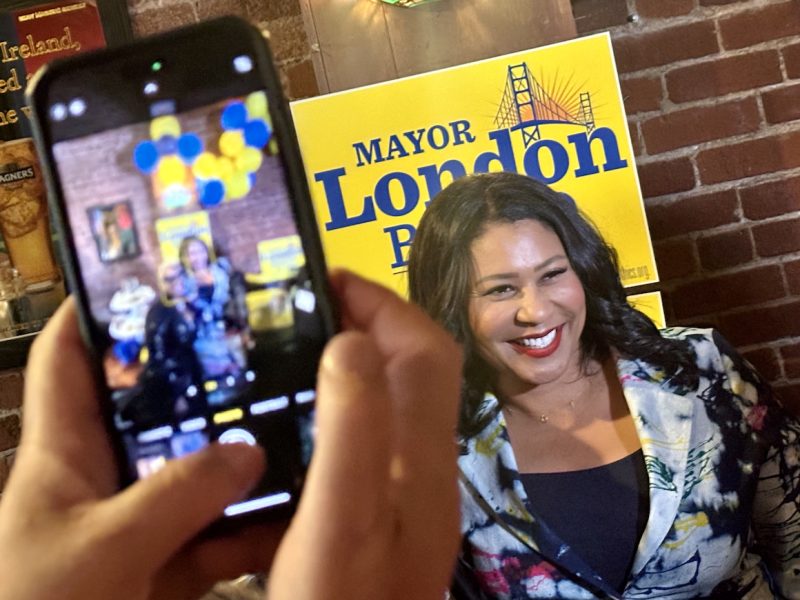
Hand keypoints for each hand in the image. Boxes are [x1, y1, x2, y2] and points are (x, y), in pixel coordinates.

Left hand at [0, 298, 282, 599]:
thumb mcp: (99, 549)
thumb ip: (175, 497)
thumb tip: (250, 450)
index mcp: (61, 456)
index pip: (70, 362)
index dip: (99, 310)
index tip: (154, 274)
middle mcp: (103, 481)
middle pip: (152, 413)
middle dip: (202, 383)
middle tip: (263, 347)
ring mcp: (138, 528)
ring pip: (195, 476)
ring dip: (240, 457)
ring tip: (298, 418)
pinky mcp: (166, 571)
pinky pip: (215, 535)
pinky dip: (252, 524)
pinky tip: (297, 506)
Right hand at [268, 271, 462, 599]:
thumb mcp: (341, 519)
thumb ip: (352, 428)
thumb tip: (352, 341)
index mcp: (420, 460)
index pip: (422, 350)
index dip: (383, 303)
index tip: (326, 279)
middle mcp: (425, 469)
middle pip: (415, 369)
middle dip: (370, 321)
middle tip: (305, 305)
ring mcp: (410, 492)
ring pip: (396, 398)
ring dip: (358, 359)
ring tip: (300, 343)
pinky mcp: (387, 514)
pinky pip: (374, 432)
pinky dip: (346, 401)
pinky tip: (306, 413)